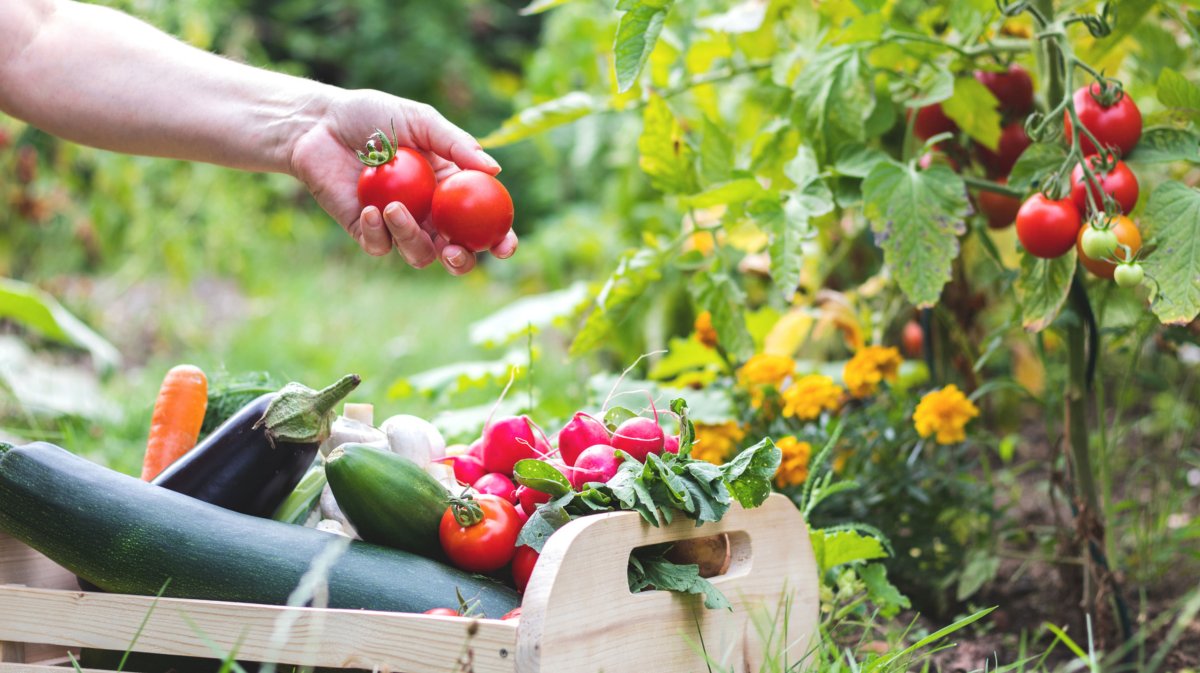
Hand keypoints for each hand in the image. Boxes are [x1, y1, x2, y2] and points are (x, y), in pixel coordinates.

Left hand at [287, 89, 516, 273]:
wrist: (320, 124)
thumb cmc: (373, 116)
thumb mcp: (421, 120)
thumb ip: (456, 145)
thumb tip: (496, 170)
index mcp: (450, 190)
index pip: (483, 222)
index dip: (500, 238)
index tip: (505, 245)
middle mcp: (429, 214)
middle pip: (456, 253)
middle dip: (462, 262)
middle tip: (453, 251)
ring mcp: (398, 225)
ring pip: (419, 255)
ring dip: (411, 238)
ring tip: (393, 208)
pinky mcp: (366, 230)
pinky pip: (381, 246)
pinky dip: (379, 232)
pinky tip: (372, 209)